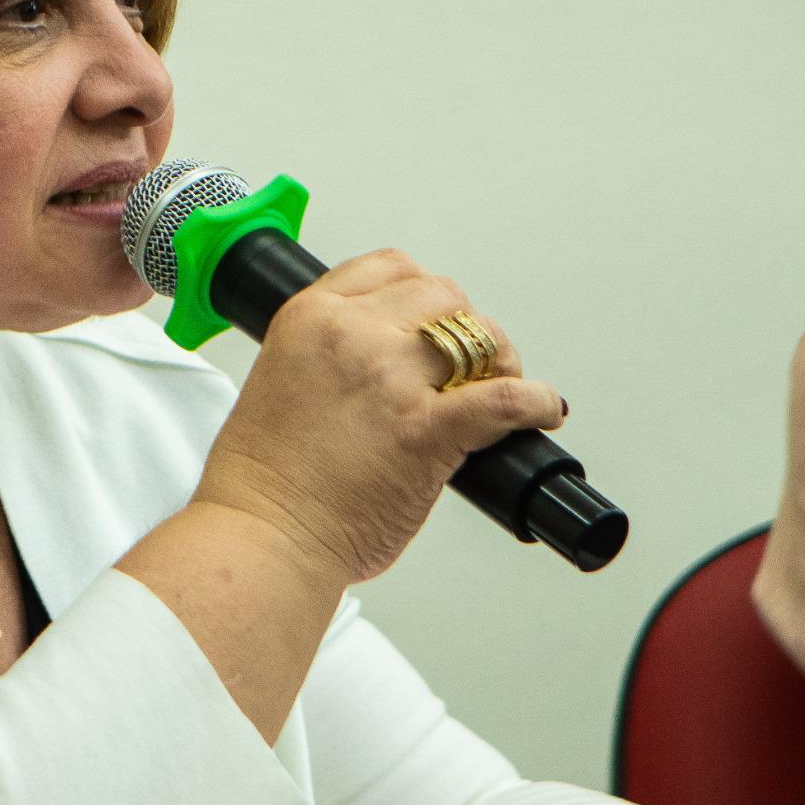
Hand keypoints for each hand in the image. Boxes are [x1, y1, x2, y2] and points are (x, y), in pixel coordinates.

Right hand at [192, 248, 564, 588]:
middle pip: (440, 294)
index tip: (430, 317)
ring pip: (478, 335)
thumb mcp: (279, 381)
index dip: (420, 293)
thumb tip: (381, 368)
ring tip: (500, 385)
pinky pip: (505, 399)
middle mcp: (352, 336)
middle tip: (468, 362)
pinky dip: (535, 403)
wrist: (263, 536)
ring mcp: (391, 380)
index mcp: (310, 318)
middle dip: (462, 326)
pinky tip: (540, 411)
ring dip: (499, 359)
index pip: (388, 268)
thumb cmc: (264, 480)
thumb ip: (328, 358)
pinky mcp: (427, 430)